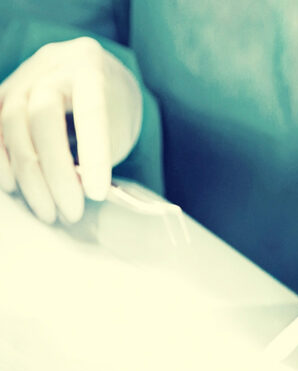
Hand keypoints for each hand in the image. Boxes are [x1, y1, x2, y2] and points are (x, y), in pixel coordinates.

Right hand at [0, 37, 142, 223]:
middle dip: (54, 171)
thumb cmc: (113, 108)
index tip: (97, 193)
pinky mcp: (4, 92)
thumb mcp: (117, 126)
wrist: (97, 77)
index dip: (93, 154)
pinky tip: (14, 187)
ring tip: (46, 210)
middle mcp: (53, 64)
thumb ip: (97, 151)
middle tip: (70, 212)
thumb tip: (71, 189)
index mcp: (92, 66)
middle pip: (42, 115)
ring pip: (11, 121)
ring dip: (26, 173)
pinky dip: (2, 160)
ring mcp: (24, 75)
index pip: (90, 109)